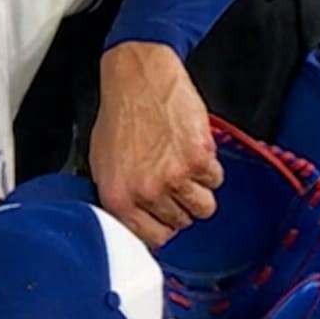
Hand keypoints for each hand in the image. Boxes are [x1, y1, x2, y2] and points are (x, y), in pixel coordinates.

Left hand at [89, 41, 221, 247]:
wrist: (138, 79)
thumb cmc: (120, 116)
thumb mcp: (103, 164)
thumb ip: (121, 199)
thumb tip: (137, 224)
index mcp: (118, 198)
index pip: (152, 239)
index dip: (163, 227)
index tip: (166, 217)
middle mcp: (146, 192)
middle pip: (181, 223)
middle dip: (180, 203)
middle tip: (172, 177)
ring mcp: (174, 177)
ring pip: (204, 207)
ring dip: (198, 189)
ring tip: (183, 164)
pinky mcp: (199, 159)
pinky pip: (216, 180)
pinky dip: (209, 166)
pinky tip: (190, 147)